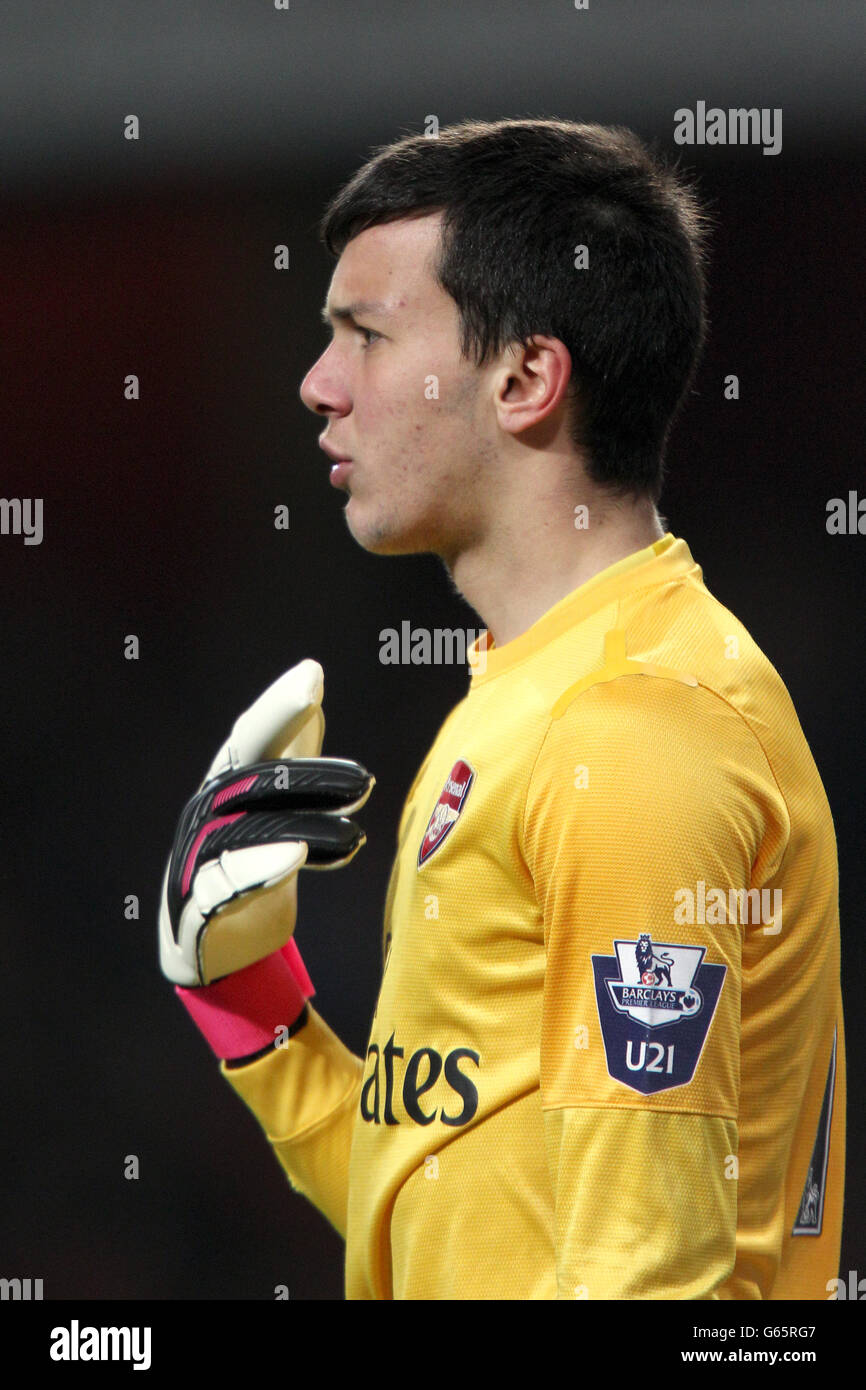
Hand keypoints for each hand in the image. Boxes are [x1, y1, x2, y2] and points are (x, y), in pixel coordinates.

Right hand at [158, 660, 372, 986]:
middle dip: (310, 777)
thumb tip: (312, 679)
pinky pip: (222, 885)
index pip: (254, 735)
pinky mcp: (197, 907)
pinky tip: (292, 859)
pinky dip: (256, 871)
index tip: (313, 676)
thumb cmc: (252, 851)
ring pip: (242, 831)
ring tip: (352, 836)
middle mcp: (207, 811)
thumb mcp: (277, 794)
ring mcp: (196, 857)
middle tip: (364, 781)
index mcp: (229, 779)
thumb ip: (293, 744)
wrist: (214, 936)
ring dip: (300, 828)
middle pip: (253, 781)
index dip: (279, 707)